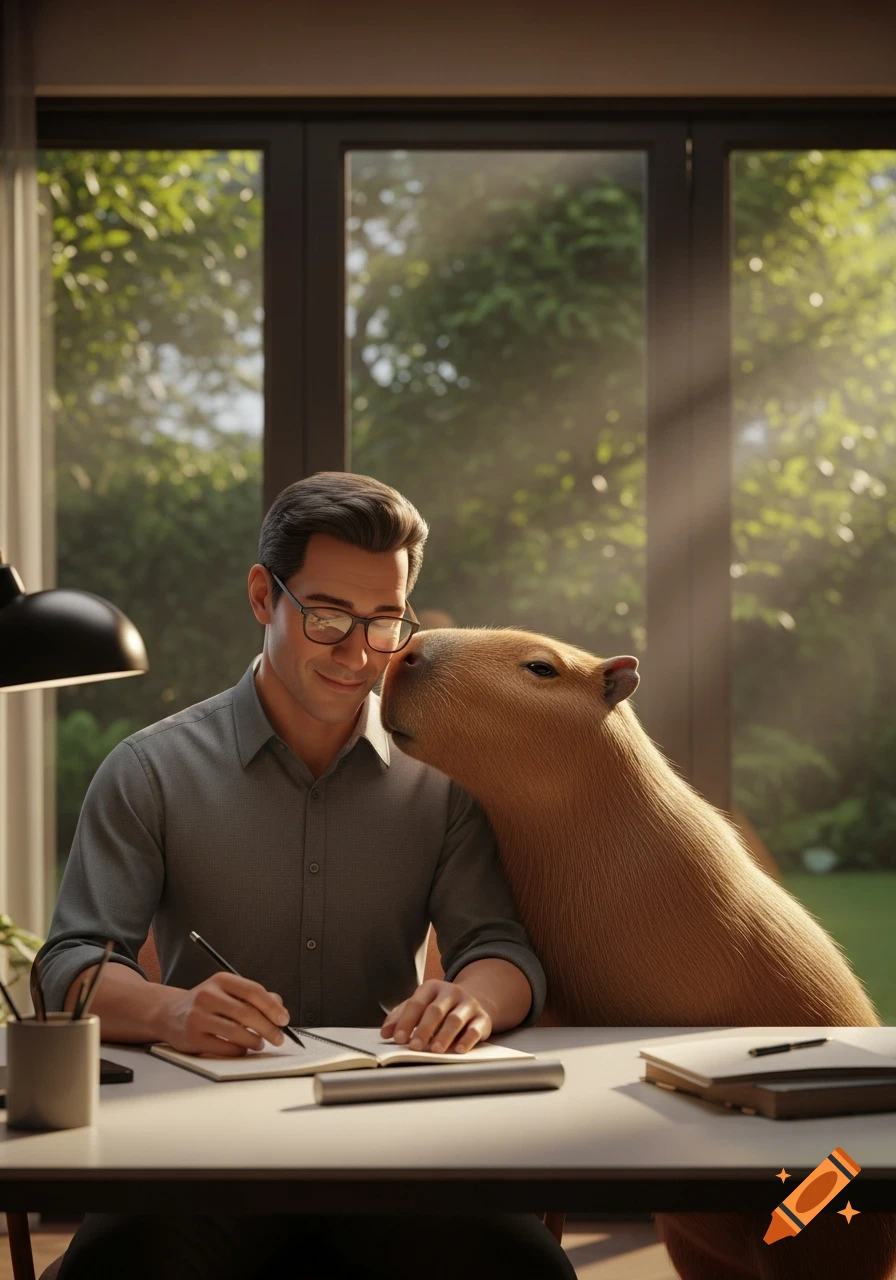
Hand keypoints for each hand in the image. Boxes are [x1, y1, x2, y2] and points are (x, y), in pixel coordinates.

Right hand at [162, 972, 290, 1056]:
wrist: (169, 1013)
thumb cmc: (206, 1003)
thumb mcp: (227, 991)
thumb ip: (254, 997)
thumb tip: (279, 1008)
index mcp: (221, 980)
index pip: (253, 991)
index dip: (272, 1006)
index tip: (284, 1019)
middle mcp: (208, 996)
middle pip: (246, 1013)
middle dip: (268, 1027)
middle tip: (279, 1037)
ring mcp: (198, 1017)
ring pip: (235, 1032)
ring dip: (254, 1040)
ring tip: (260, 1043)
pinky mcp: (192, 1038)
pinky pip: (223, 1047)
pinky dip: (238, 1051)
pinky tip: (243, 1049)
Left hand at [380, 979, 492, 1053]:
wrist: (471, 1001)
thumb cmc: (439, 1007)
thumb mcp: (420, 1006)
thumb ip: (401, 1017)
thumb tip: (386, 1033)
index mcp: (432, 987)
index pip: (416, 1003)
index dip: (406, 1021)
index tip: (398, 1038)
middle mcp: (451, 992)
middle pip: (435, 1010)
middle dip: (424, 1029)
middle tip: (415, 1047)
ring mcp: (468, 1004)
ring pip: (455, 1019)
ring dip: (444, 1035)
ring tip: (435, 1050)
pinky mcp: (482, 1018)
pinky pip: (475, 1029)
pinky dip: (467, 1040)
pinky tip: (458, 1050)